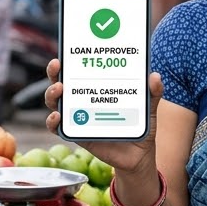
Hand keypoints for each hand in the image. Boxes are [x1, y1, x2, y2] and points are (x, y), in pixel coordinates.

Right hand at [42, 59, 162, 177]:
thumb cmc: (140, 125)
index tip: (67, 51)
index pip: (79, 70)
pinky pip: (59, 129)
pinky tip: (58, 116)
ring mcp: (78, 117)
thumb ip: (152, 92)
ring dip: (52, 94)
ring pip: (56, 103)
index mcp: (98, 88)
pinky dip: (53, 122)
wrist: (139, 154)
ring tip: (59, 89)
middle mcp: (83, 100)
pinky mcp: (77, 135)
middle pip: (61, 82)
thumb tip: (155, 76)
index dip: (69, 59)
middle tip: (57, 66)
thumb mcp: (148, 106)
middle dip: (54, 72)